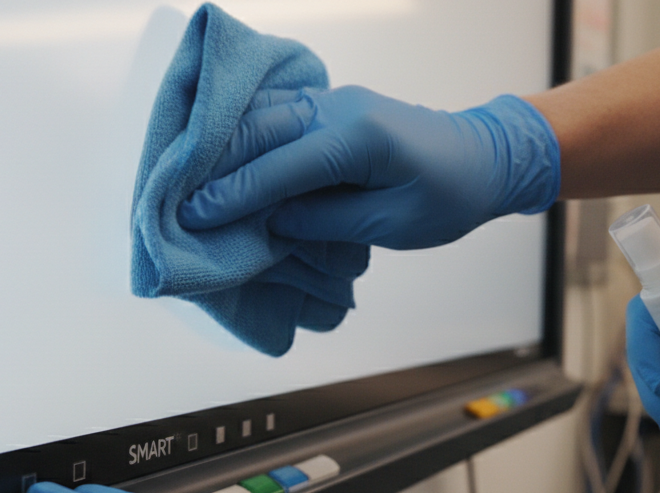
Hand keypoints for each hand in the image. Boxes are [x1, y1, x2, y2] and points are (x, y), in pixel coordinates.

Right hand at [176, 86, 559, 249]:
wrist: (483, 157)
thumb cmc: (448, 196)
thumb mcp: (390, 224)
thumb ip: (325, 221)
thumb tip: (270, 222)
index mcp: (359, 138)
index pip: (280, 167)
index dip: (233, 195)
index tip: (193, 216)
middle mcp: (340, 108)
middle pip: (259, 131)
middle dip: (214, 167)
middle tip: (175, 200)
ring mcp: (334, 100)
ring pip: (262, 116)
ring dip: (223, 147)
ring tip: (187, 181)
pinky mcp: (331, 105)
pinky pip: (277, 114)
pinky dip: (244, 135)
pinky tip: (219, 156)